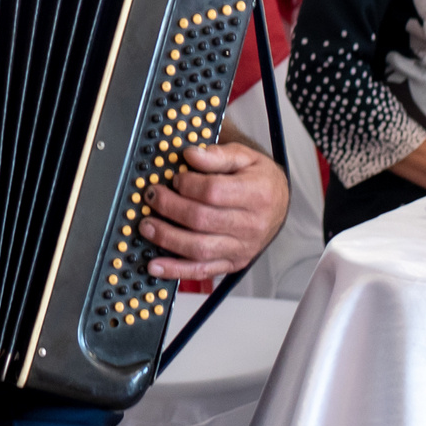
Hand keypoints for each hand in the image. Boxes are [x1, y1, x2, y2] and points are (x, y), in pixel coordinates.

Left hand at [137, 141, 289, 281]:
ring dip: (167, 238)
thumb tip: (191, 154)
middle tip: (152, 196)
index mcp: (257, 194)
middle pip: (201, 220)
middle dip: (169, 208)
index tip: (175, 178)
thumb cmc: (259, 180)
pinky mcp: (232, 264)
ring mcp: (242, 248)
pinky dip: (176, 270)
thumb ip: (217, 155)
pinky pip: (202, 271)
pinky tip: (155, 265)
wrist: (279, 205)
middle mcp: (252, 225)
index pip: (214, 191)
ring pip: (199, 248)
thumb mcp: (245, 157)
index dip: (188, 184)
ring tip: (147, 225)